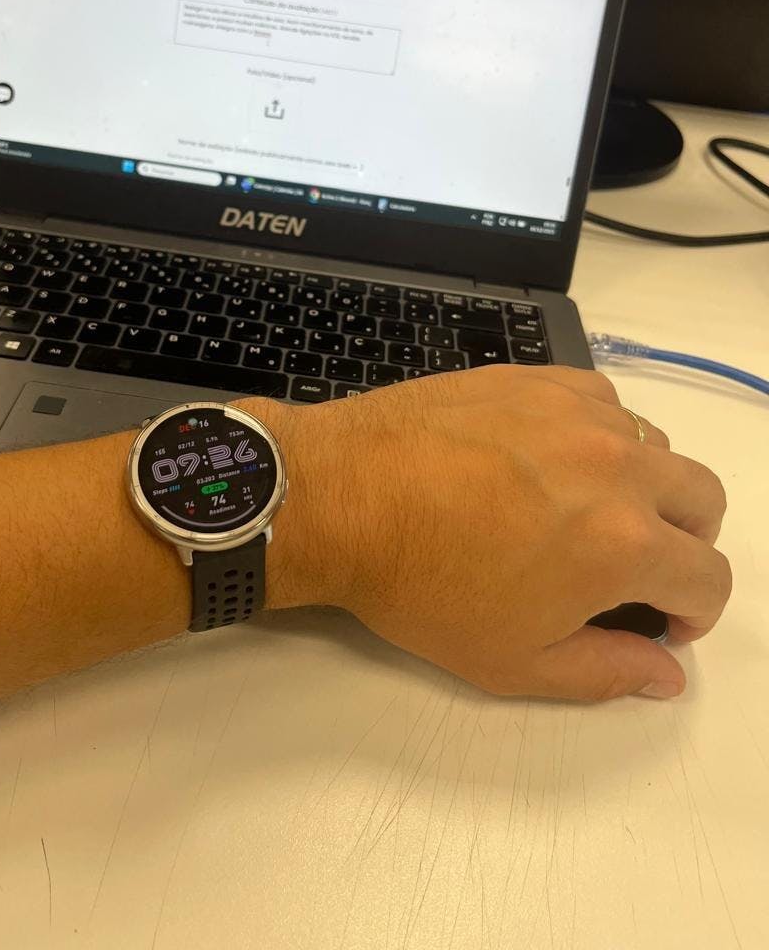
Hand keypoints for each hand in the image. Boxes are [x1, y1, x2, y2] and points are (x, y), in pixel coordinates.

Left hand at [258, 366, 729, 700]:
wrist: (342, 497)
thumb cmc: (418, 585)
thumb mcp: (513, 660)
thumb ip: (605, 671)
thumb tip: (665, 672)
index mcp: (624, 544)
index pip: (709, 577)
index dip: (694, 611)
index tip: (659, 618)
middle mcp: (617, 467)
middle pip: (703, 499)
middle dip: (685, 542)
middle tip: (635, 565)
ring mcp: (576, 412)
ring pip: (653, 445)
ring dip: (641, 484)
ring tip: (582, 510)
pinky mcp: (535, 379)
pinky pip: (601, 398)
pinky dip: (598, 431)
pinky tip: (551, 458)